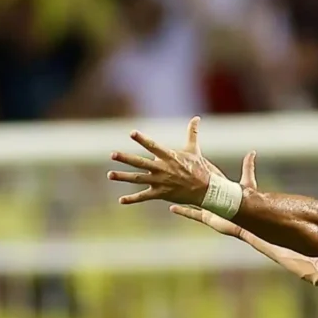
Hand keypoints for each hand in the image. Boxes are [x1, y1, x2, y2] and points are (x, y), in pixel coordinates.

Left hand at [108, 116, 225, 205]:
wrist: (207, 190)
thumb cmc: (200, 168)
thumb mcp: (194, 150)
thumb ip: (192, 133)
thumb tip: (197, 117)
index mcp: (169, 157)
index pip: (153, 146)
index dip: (142, 139)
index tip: (132, 133)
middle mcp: (162, 169)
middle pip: (140, 163)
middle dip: (125, 158)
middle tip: (112, 154)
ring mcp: (160, 182)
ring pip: (138, 179)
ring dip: (123, 177)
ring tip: (110, 175)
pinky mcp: (160, 194)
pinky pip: (144, 196)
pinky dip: (133, 199)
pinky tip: (121, 200)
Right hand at [170, 150, 258, 237]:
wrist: (246, 223)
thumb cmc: (248, 202)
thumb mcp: (248, 183)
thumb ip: (248, 168)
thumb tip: (252, 152)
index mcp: (220, 190)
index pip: (209, 179)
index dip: (202, 172)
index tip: (192, 163)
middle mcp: (213, 198)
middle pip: (198, 189)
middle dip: (187, 183)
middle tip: (175, 174)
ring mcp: (208, 208)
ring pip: (191, 201)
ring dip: (181, 196)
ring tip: (170, 189)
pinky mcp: (206, 217)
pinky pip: (191, 213)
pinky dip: (182, 211)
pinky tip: (172, 208)